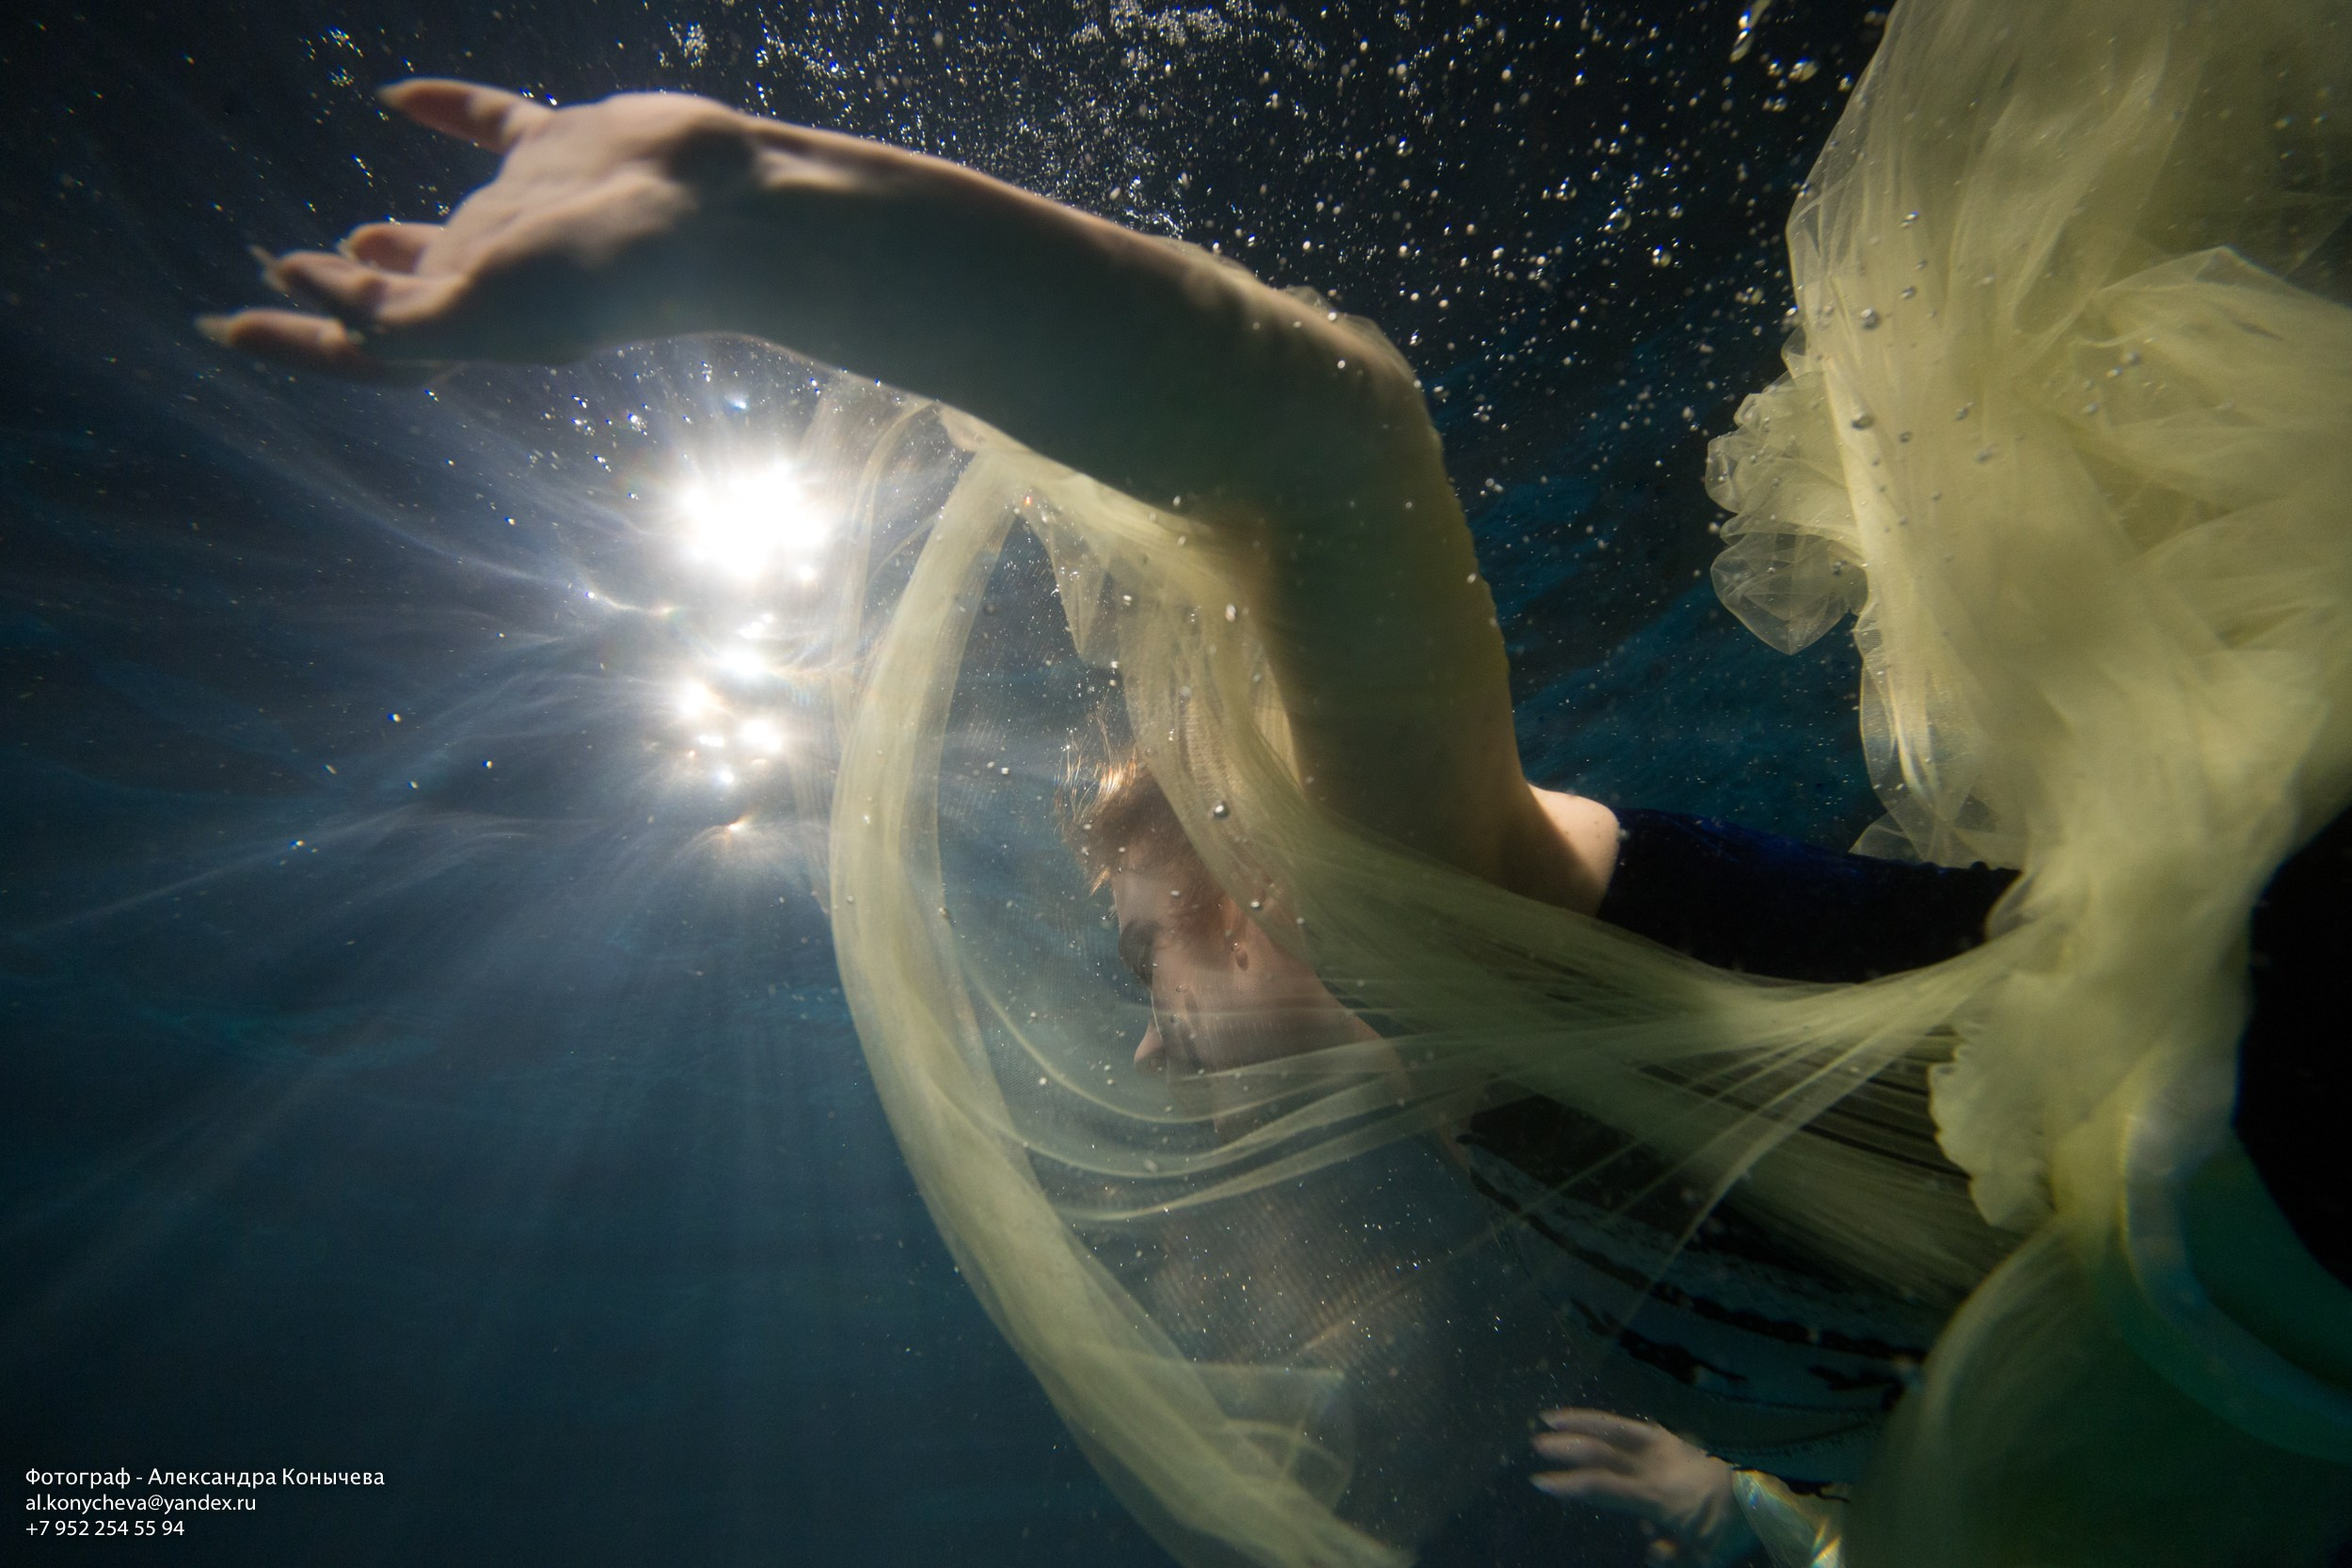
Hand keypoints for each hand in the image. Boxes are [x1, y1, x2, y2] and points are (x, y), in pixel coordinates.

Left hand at [201, 80, 882, 377]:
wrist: (721, 215)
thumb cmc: (611, 275)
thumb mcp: (488, 310)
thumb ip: (396, 319)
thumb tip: (307, 296)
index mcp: (475, 323)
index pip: (365, 344)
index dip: (295, 340)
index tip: (224, 326)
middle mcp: (497, 275)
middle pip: (395, 301)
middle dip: (333, 304)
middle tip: (278, 287)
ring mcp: (529, 213)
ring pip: (442, 230)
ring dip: (389, 244)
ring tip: (344, 244)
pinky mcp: (561, 149)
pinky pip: (486, 127)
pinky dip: (440, 111)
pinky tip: (395, 98)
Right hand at [1532, 1409, 1757, 1566]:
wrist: (1779, 1486)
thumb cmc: (1743, 1527)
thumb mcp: (1708, 1557)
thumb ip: (1674, 1556)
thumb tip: (1651, 1548)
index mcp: (1659, 1496)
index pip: (1602, 1487)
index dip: (1568, 1485)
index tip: (1539, 1481)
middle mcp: (1658, 1464)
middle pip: (1603, 1451)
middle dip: (1566, 1448)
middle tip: (1535, 1445)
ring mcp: (1669, 1444)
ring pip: (1616, 1428)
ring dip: (1581, 1422)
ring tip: (1550, 1416)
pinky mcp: (1681, 1435)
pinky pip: (1639, 1424)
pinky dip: (1612, 1420)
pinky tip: (1597, 1420)